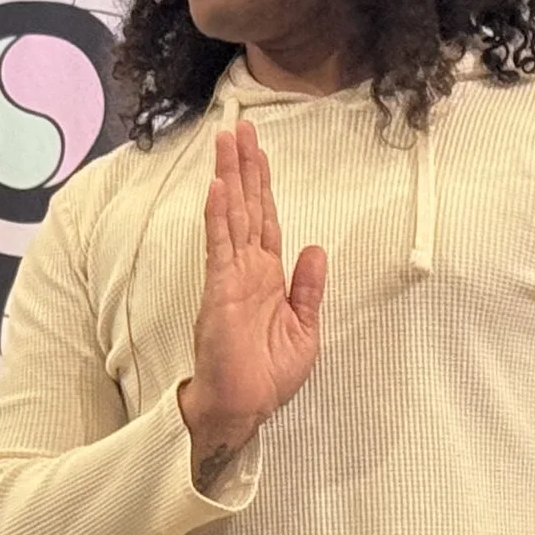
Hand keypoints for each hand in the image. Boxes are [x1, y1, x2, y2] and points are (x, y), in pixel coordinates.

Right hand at [179, 118, 324, 486]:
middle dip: (245, 167)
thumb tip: (315, 248)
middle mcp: (247, 270)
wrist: (245, 407)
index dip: (263, 184)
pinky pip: (220, 246)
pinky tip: (219, 188)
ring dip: (229, 178)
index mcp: (269, 277)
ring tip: (225, 141)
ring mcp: (231, 277)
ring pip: (231, 217)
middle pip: (247, 207)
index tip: (258, 151)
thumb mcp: (304, 329)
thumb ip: (308, 288)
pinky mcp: (220, 291)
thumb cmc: (268, 375)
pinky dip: (220, 216)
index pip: (266, 220)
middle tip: (240, 127)